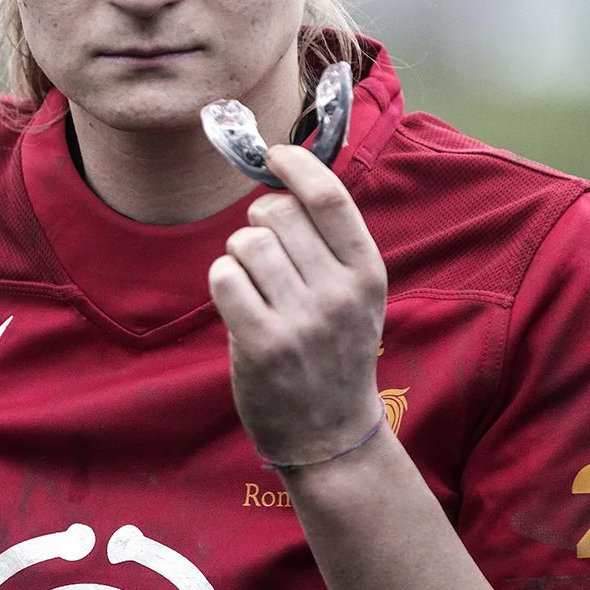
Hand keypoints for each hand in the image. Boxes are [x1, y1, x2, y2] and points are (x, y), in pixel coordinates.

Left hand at [208, 143, 386, 465]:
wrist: (330, 434)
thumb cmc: (335, 352)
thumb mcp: (356, 294)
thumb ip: (330, 241)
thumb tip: (284, 177)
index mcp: (367, 272)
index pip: (329, 197)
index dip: (296, 165)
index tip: (274, 155)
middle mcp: (339, 293)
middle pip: (276, 214)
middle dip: (259, 222)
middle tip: (265, 253)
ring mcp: (301, 321)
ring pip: (245, 244)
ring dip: (238, 256)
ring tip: (253, 283)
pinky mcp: (262, 345)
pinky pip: (223, 278)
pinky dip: (223, 282)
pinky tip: (238, 303)